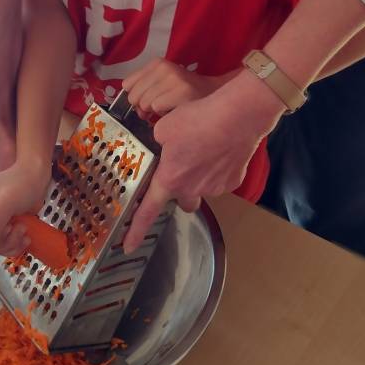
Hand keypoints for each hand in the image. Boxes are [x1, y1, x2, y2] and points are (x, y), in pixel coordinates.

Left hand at [123, 59, 237, 117]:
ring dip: (153, 112)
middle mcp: (164, 68)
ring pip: (145, 103)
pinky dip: (163, 114)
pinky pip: (157, 108)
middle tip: (156, 109)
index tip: (144, 102)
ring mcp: (174, 79)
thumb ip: (143, 88)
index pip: (127, 84)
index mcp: (157, 63)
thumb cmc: (185, 92)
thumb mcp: (162, 82)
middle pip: (134, 96)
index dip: (134, 97)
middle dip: (141, 107)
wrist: (215, 92)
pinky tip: (174, 110)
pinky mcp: (182, 92)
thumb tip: (128, 104)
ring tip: (167, 109)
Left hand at [123, 69, 284, 252]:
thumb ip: (156, 141)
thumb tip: (161, 143)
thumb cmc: (198, 120)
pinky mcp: (233, 181)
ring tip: (201, 153)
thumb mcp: (163, 128)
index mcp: (170, 179)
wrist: (237, 117)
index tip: (127, 246)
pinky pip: (220, 180)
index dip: (135, 231)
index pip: (147, 212)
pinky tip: (218, 149)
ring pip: (202, 190)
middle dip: (178, 191)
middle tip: (178, 171)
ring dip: (198, 179)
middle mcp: (192, 189)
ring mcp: (215, 188)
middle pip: (182, 201)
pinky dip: (217, 169)